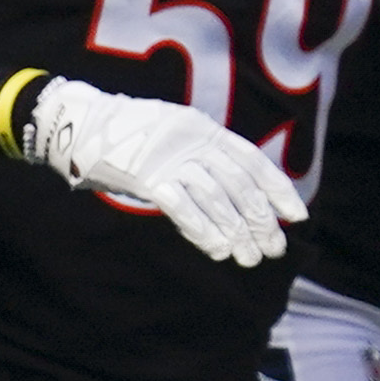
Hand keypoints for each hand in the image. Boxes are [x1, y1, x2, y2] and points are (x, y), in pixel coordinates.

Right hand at [22, 76, 303, 266]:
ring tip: (248, 258)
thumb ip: (206, 159)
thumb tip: (240, 197)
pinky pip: (181, 207)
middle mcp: (194, 140)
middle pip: (238, 184)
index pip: (253, 161)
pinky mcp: (145, 177)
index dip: (278, 190)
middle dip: (259, 220)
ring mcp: (170, 157)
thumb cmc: (133, 136)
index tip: (297, 217)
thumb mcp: (178, 135)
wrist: (82, 122)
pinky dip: (202, 230)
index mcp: (206, 129)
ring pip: (214, 198)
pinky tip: (218, 250)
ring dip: (235, 231)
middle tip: (273, 249)